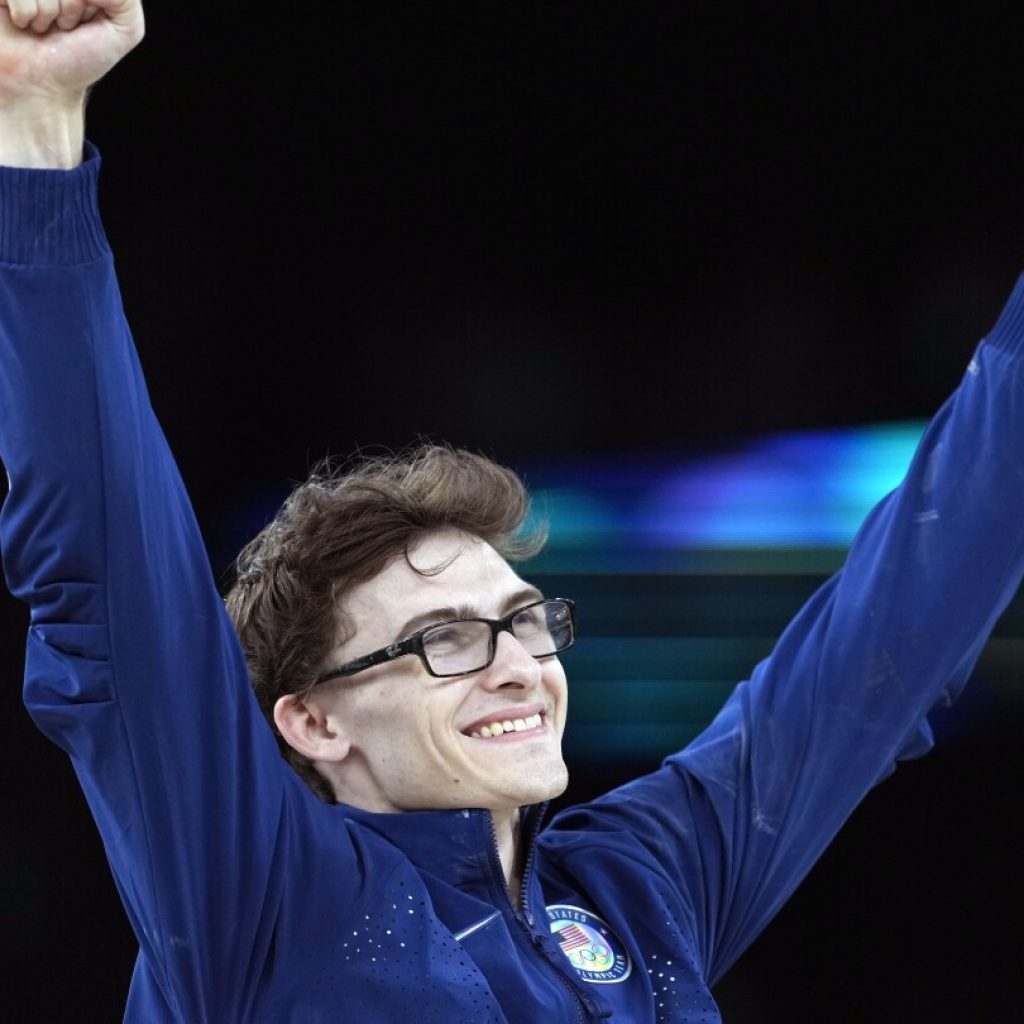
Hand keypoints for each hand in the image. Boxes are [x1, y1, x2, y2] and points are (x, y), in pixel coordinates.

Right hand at [0, 0, 143, 103]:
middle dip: (71, 6)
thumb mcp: (125, 30)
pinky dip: (24, 12)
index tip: (85, 21)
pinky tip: (23, 22)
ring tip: (43, 26)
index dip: (91, 1)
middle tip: (64, 26)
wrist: (42, 87)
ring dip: (46, 13)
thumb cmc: (80, 58)